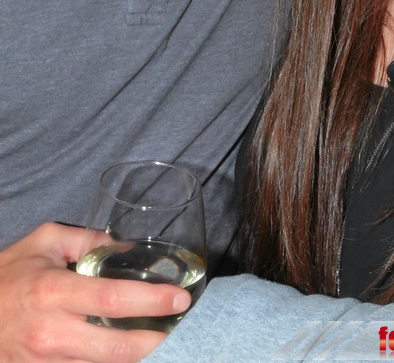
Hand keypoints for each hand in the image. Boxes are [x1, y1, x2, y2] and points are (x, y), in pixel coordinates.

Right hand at [0, 223, 190, 362]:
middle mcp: (51, 333)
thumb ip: (86, 239)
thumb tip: (124, 246)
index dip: (151, 301)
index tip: (180, 298)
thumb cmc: (8, 275)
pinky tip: (127, 350)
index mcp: (53, 292)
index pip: (112, 299)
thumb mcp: (43, 242)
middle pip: (117, 350)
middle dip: (156, 342)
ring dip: (136, 356)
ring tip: (160, 338)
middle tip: (179, 326)